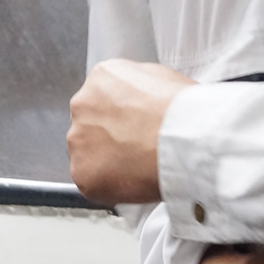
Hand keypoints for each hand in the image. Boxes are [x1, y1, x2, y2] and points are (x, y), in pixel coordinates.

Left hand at [67, 60, 194, 203]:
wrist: (186, 140)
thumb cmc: (184, 111)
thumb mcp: (162, 78)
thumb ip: (137, 89)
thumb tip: (135, 102)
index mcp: (101, 77)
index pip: (101, 99)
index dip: (120, 118)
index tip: (133, 128)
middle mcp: (81, 105)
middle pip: (89, 126)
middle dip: (107, 138)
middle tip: (134, 149)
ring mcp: (77, 139)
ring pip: (86, 154)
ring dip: (105, 162)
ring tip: (137, 167)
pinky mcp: (80, 172)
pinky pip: (91, 181)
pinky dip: (108, 186)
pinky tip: (132, 181)